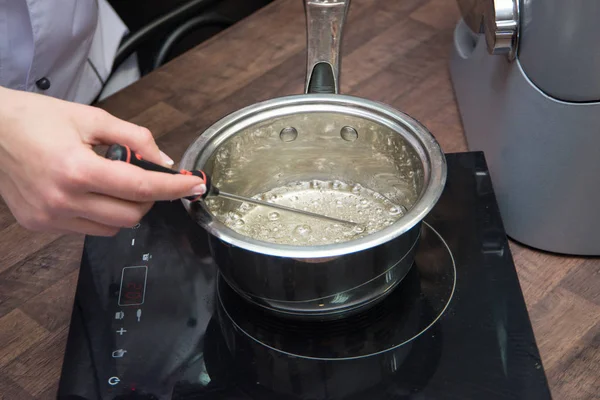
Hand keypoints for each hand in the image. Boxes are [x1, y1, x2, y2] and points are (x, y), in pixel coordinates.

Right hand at [0, 86, 205, 235]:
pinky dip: (102, 214)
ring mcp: (50, 218)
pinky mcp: (40, 226)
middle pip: (132, 216)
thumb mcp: (91, 117)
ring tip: (112, 182)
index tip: (194, 186)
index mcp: (77, 169)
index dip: (174, 188)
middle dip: (149, 198)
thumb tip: (164, 161)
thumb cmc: (37, 118)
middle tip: (144, 177)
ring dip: (126, 208)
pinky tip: (90, 192)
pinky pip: (89, 229)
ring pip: (113, 228)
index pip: (141, 188)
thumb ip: (134, 138)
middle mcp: (63, 200)